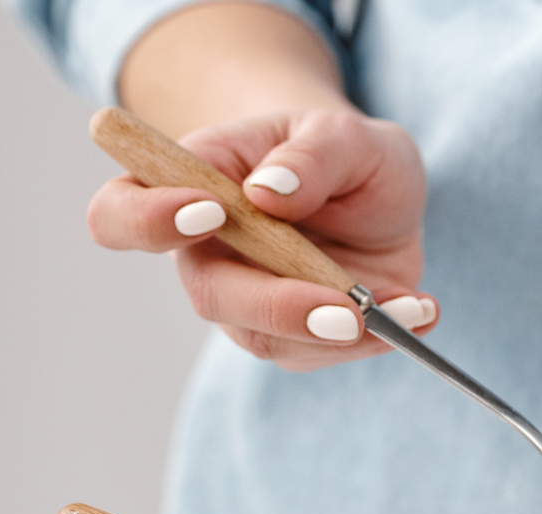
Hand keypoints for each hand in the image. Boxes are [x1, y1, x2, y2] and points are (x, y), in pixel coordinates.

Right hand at [86, 109, 434, 371]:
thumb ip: (310, 154)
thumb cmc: (338, 152)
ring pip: (269, 338)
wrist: (373, 188)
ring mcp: (248, 301)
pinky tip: (419, 310)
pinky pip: (322, 352)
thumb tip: (269, 191)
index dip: (147, 220)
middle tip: (345, 310)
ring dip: (341, 333)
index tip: (209, 211)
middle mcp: (206, 254)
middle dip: (277, 306)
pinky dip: (377, 338)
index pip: (122, 214)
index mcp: (189, 187)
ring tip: (409, 306)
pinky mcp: (296, 335)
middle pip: (210, 295)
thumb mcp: (342, 132)